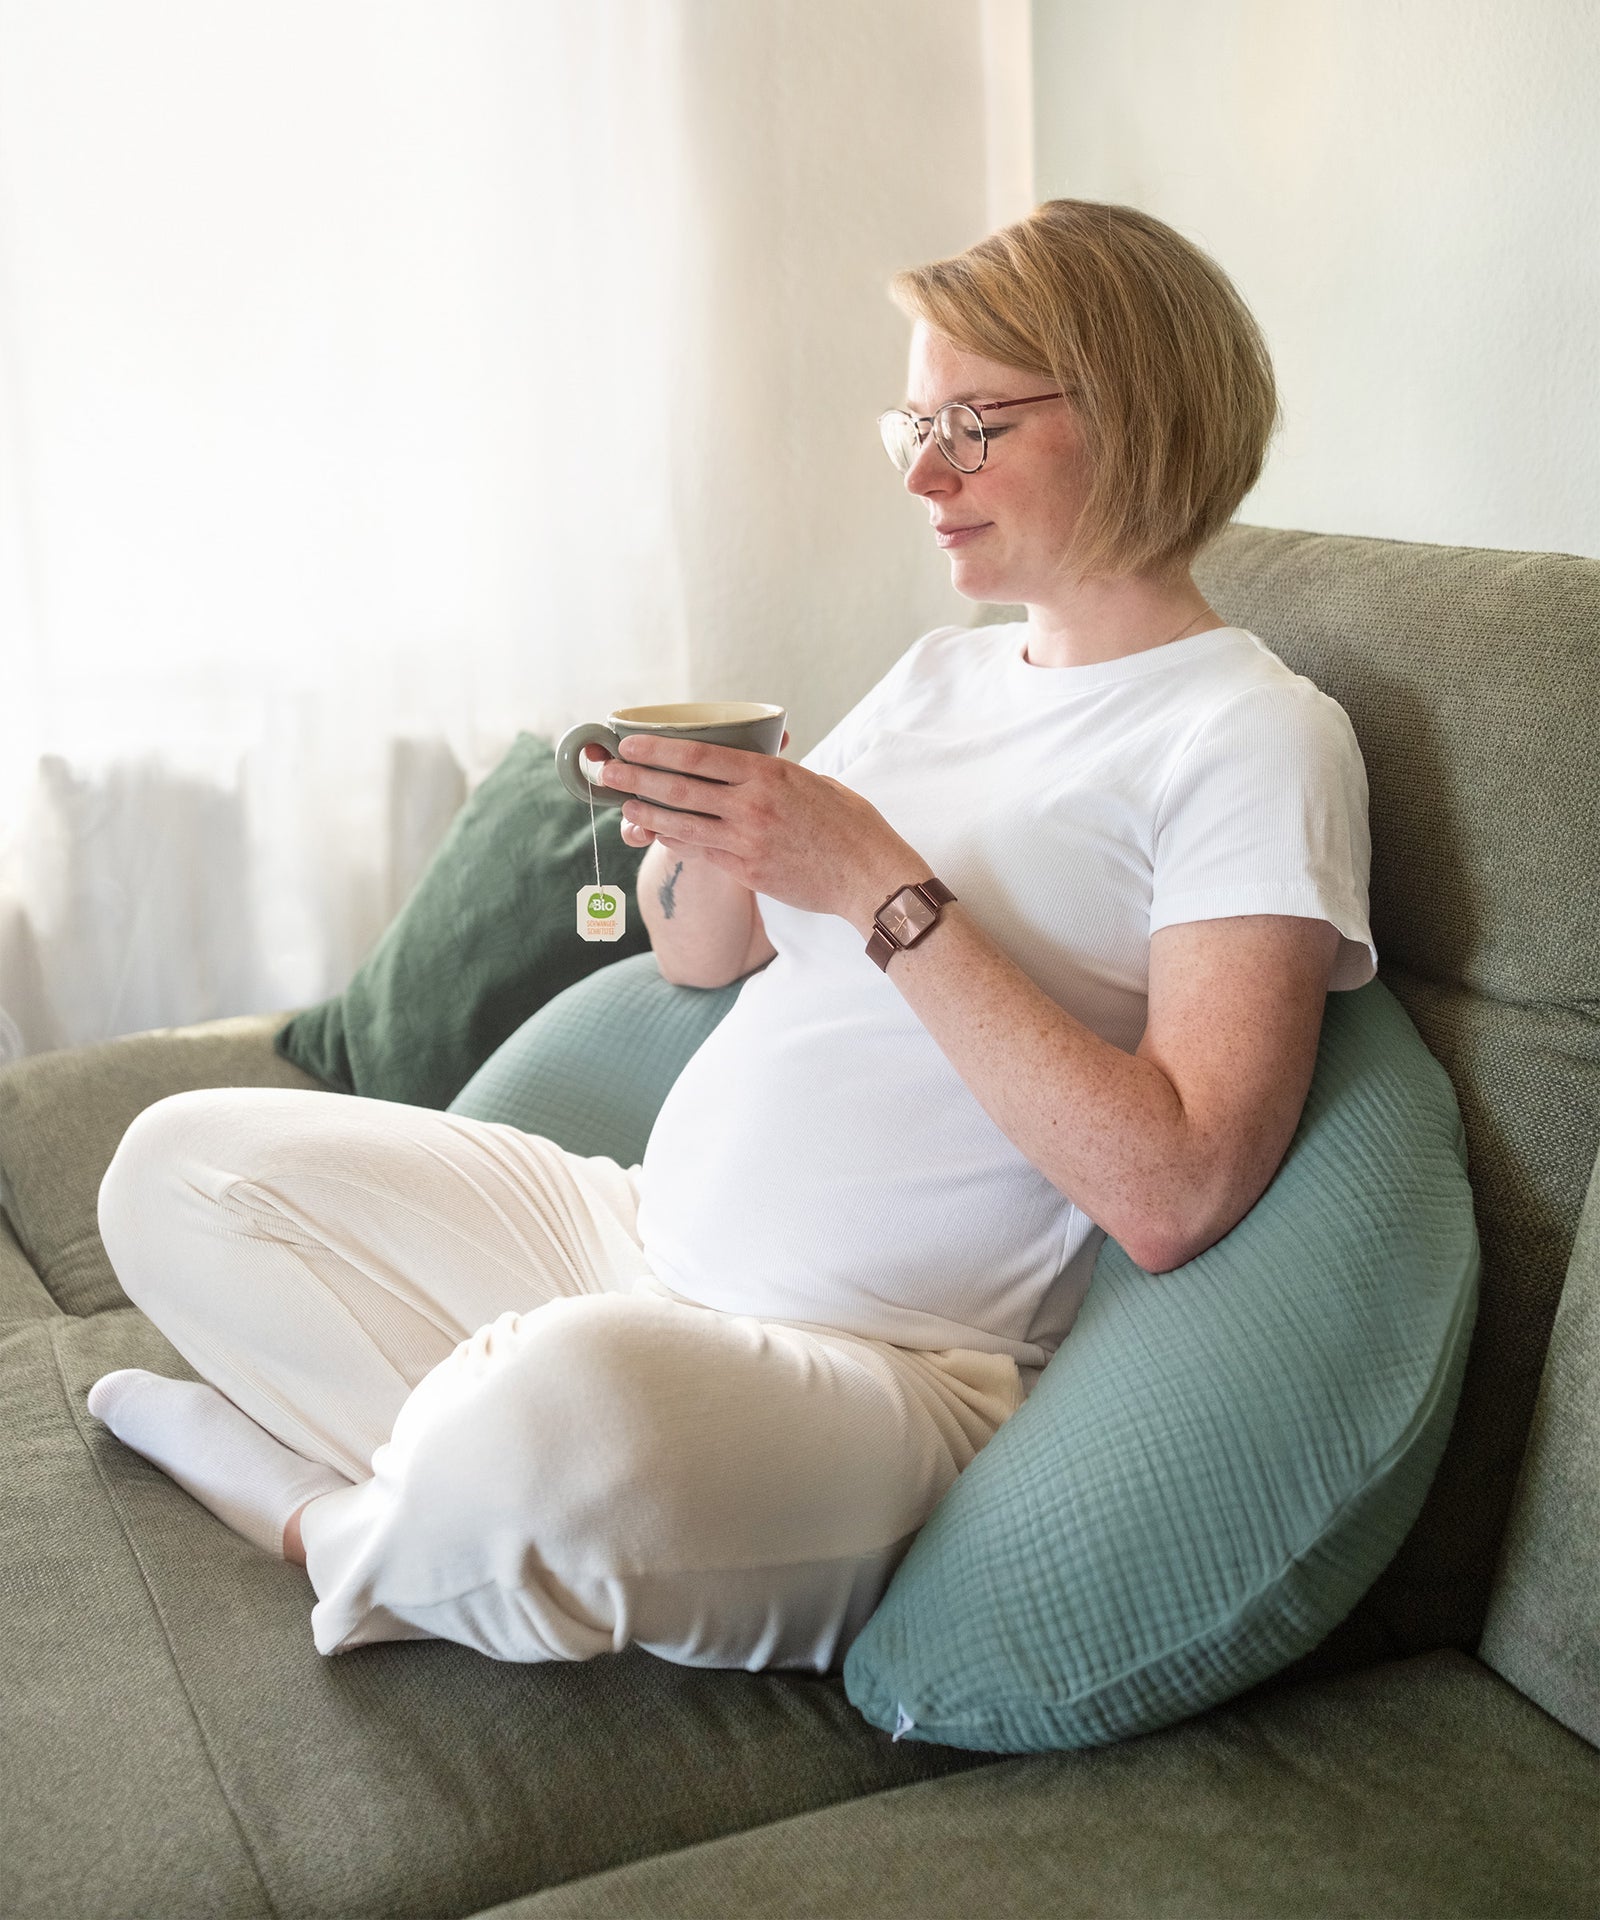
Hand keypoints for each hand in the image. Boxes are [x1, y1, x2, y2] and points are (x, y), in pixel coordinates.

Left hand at [599, 730, 919, 929]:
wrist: (869, 875)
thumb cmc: (849, 825)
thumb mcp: (813, 782)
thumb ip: (774, 775)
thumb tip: (747, 768)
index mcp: (769, 774)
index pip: (699, 756)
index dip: (657, 750)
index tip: (629, 745)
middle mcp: (752, 805)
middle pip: (679, 789)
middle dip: (635, 779)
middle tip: (606, 772)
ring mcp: (746, 842)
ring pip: (681, 825)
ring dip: (645, 814)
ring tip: (620, 805)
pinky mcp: (747, 872)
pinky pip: (700, 853)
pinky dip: (673, 841)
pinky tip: (654, 833)